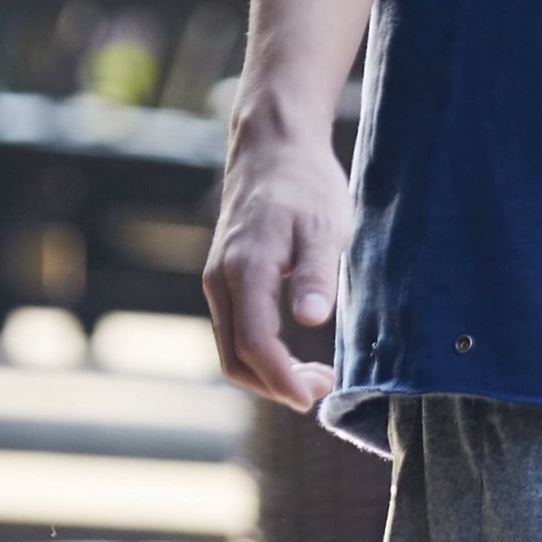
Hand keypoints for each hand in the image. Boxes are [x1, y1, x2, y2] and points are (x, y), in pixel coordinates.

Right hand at [203, 113, 351, 408]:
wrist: (274, 146)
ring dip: (269, 374)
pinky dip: (261, 355)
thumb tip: (308, 320)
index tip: (316, 396)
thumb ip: (314, 274)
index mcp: (244, 270)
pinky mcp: (224, 278)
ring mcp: (217, 280)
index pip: (255, 346)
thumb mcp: (323, 226)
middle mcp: (221, 281)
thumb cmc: (306, 184)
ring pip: (232, 349)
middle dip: (277, 386)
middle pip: (236, 359)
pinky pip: (235, 331)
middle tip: (324, 387)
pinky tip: (296, 353)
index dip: (283, 380)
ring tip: (317, 375)